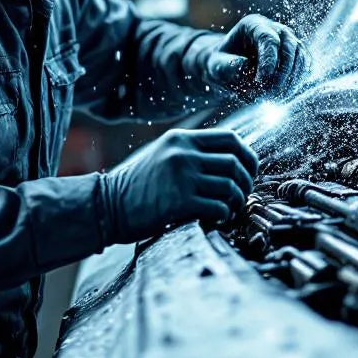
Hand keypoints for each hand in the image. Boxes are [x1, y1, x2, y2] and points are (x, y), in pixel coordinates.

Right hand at [100, 128, 257, 242]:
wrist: (107, 206)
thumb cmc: (137, 186)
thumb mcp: (163, 156)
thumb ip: (191, 153)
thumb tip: (230, 162)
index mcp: (181, 139)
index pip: (230, 138)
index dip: (248, 156)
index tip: (250, 172)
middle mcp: (182, 153)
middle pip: (234, 162)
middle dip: (246, 182)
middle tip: (242, 196)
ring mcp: (181, 176)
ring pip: (230, 185)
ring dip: (237, 201)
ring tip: (230, 209)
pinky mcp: (179, 202)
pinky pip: (218, 207)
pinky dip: (224, 215)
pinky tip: (217, 219)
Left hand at [203, 14, 308, 98]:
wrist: (229, 65)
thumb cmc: (222, 63)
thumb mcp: (216, 65)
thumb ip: (229, 67)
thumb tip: (250, 70)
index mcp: (253, 25)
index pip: (268, 39)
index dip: (268, 61)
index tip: (260, 81)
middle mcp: (274, 29)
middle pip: (289, 46)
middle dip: (282, 73)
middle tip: (271, 93)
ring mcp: (288, 41)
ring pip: (301, 56)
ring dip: (292, 79)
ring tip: (277, 97)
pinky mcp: (296, 55)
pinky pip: (306, 66)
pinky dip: (299, 81)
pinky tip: (286, 94)